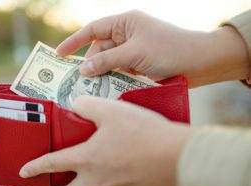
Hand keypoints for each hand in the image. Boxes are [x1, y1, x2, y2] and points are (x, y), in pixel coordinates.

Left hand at [19, 96, 190, 185]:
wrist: (178, 159)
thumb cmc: (143, 134)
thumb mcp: (112, 110)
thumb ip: (88, 105)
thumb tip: (76, 104)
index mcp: (87, 160)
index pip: (52, 165)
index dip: (35, 167)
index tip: (24, 172)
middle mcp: (97, 182)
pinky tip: (117, 183)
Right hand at [56, 10, 248, 86]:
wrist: (199, 63)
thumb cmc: (169, 50)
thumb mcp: (134, 54)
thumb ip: (107, 62)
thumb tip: (83, 70)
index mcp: (125, 23)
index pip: (93, 29)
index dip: (74, 41)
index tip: (59, 55)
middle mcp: (126, 35)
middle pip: (99, 50)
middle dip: (90, 64)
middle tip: (79, 82)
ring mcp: (132, 51)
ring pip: (108, 63)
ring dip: (101, 75)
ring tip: (91, 89)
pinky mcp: (137, 65)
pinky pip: (118, 72)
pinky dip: (112, 80)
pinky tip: (106, 90)